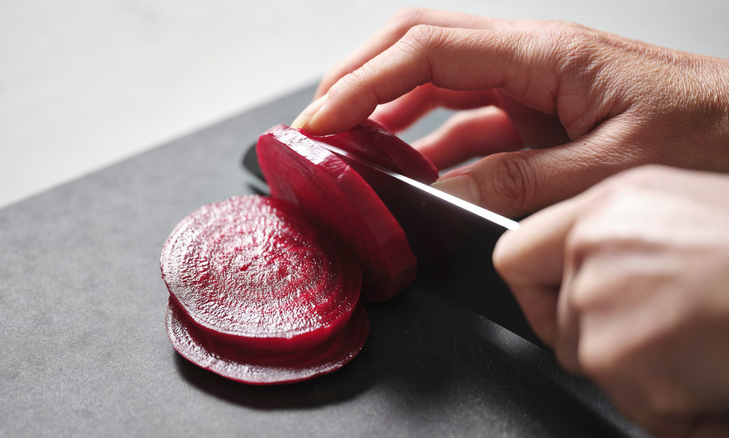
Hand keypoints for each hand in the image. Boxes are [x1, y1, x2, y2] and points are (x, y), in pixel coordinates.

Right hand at [292, 8, 728, 216]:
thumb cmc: (713, 137)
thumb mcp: (611, 168)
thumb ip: (523, 181)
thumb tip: (446, 191)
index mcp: (548, 54)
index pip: (428, 51)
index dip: (364, 83)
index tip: (323, 120)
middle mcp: (533, 58)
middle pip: (421, 47)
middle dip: (360, 79)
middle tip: (320, 121)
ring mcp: (535, 85)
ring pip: (439, 85)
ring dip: (389, 112)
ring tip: (352, 148)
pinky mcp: (543, 115)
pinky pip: (470, 122)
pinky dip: (432, 145)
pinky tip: (413, 171)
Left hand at [493, 165, 728, 436]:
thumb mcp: (683, 207)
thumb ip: (617, 234)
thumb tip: (579, 268)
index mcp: (604, 209)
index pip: (514, 255)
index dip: (534, 290)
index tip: (556, 303)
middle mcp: (591, 251)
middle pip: (560, 323)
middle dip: (604, 339)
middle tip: (668, 329)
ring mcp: (599, 305)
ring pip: (595, 364)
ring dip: (644, 373)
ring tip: (702, 342)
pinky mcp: (618, 359)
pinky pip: (632, 403)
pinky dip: (674, 406)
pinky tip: (712, 369)